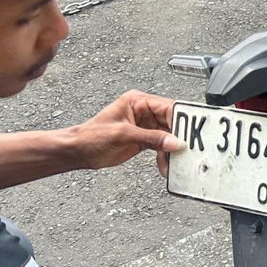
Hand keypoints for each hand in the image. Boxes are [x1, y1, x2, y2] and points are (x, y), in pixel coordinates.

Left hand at [68, 91, 183, 176]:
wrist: (77, 152)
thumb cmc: (90, 136)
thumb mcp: (122, 134)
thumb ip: (151, 138)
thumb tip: (174, 142)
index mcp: (138, 101)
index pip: (168, 107)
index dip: (180, 120)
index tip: (189, 134)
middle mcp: (144, 112)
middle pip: (172, 122)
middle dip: (178, 136)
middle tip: (186, 149)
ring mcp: (145, 126)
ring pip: (169, 136)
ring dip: (172, 149)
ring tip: (174, 161)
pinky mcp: (144, 140)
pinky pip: (162, 146)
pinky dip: (165, 156)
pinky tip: (165, 165)